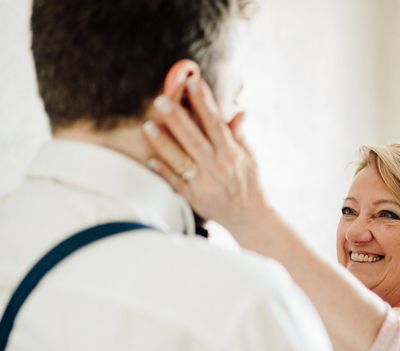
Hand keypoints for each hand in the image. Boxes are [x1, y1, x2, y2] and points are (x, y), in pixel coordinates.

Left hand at [142, 77, 271, 231]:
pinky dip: (163, 171)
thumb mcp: (250, 158)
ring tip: (148, 126)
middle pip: (194, 138)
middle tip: (161, 99)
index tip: (193, 82)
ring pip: (181, 160)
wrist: (249, 217)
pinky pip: (175, 183)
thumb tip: (239, 111)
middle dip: (178, 118)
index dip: (204, 102)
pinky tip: (150, 159)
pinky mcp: (194, 197)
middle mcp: (217, 166)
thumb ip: (239, 135)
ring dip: (164, 143)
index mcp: (231, 153)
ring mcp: (204, 183)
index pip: (216, 123)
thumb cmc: (249, 184)